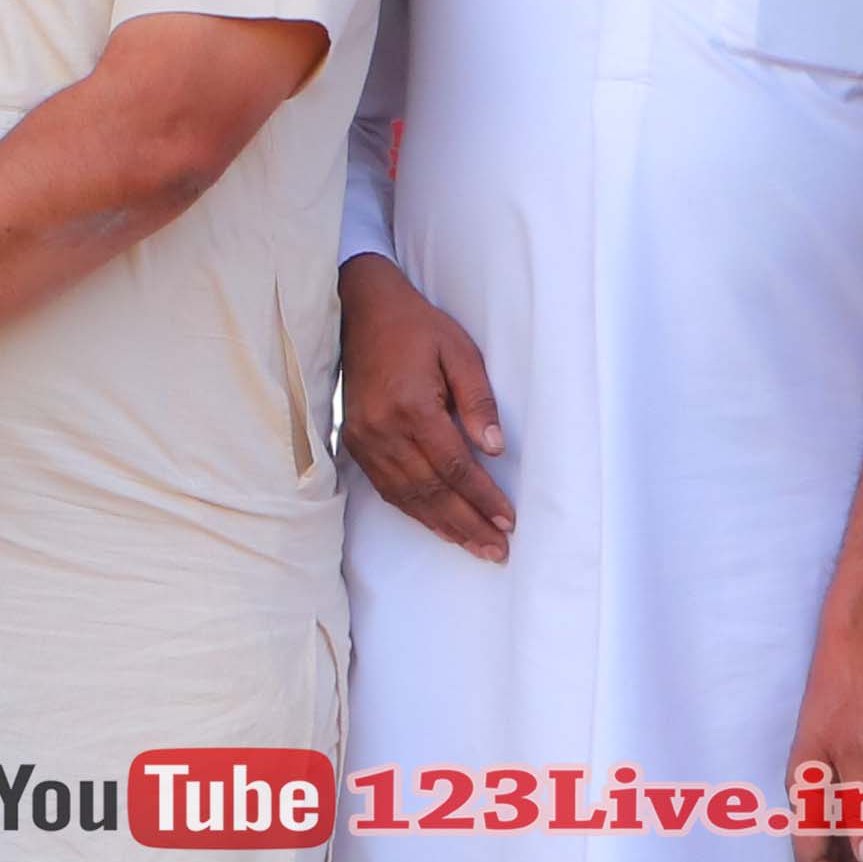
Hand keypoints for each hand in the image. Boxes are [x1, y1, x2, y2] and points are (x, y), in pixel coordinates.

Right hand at [339, 256, 513, 561]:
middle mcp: (384, 430)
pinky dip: (414, 511)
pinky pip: (387, 488)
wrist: (361, 310)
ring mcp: (364, 439)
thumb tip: (494, 449)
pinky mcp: (354, 442)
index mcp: (412, 406)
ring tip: (473, 547)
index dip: (482, 498)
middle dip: (467, 525)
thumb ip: (478, 400)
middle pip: (431, 491)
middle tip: (496, 551)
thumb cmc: (416, 327)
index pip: (454, 466)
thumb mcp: (460, 351)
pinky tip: (437, 525)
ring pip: (407, 497)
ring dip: (442, 526)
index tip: (507, 520)